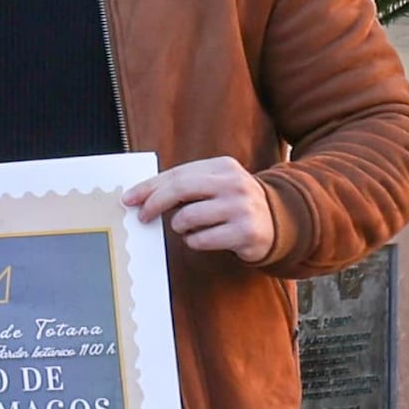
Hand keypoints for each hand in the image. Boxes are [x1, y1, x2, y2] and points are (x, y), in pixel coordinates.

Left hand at [131, 159, 275, 261]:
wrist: (279, 222)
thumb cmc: (233, 203)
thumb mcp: (215, 185)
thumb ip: (185, 185)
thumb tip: (141, 196)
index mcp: (223, 166)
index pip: (177, 174)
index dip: (149, 187)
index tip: (129, 198)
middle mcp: (234, 183)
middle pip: (180, 190)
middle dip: (154, 203)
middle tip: (142, 216)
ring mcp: (241, 207)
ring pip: (187, 218)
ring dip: (179, 227)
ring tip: (189, 228)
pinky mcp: (245, 233)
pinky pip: (201, 240)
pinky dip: (193, 242)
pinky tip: (204, 238)